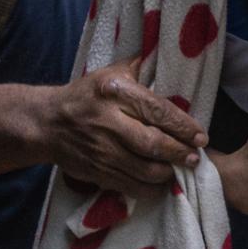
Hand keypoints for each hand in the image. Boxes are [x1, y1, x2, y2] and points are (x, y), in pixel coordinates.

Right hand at [48, 55, 207, 192]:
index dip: (183, 126)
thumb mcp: (109, 74)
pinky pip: (130, 186)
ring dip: (167, 173)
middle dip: (179, 153)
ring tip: (178, 170)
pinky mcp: (96, 171)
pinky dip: (150, 189)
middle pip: (153, 144)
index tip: (200, 137)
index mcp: (114, 93)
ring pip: (144, 170)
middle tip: (194, 158)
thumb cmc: (85, 95)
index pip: (157, 111)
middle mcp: (108, 122)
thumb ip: (139, 69)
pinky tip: (160, 184)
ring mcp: (101, 150)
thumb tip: (170, 59)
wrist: (47, 123)